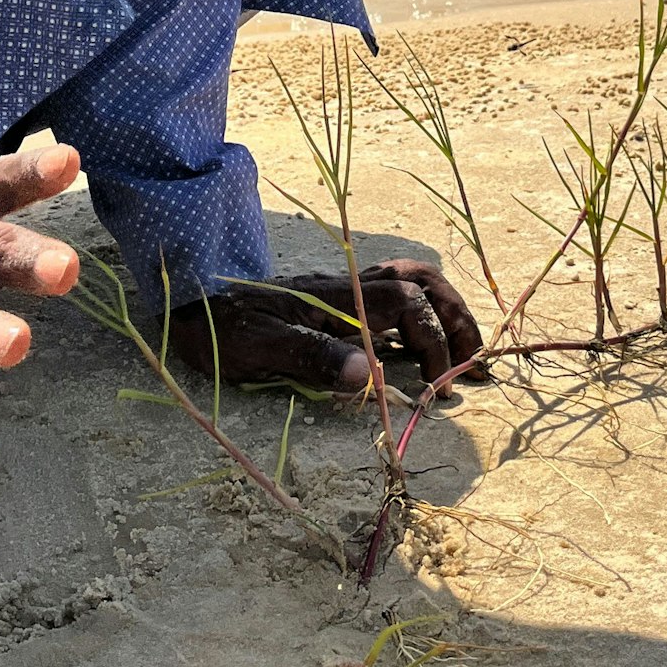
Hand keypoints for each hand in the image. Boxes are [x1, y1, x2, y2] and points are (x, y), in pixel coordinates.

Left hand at [175, 260, 486, 396]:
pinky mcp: (337, 299)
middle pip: (422, 282)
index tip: (437, 386)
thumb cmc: (220, 328)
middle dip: (457, 319)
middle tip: (477, 364)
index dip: (433, 341)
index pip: (407, 305)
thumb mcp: (257, 349)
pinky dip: (424, 308)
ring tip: (466, 350)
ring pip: (412, 280)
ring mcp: (344, 289)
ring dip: (446, 309)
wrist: (189, 299)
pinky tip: (428, 339)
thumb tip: (366, 376)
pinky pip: (394, 290)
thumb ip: (311, 358)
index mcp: (336, 298)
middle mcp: (347, 286)